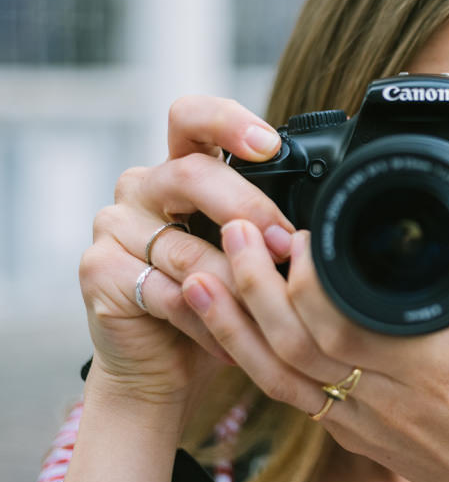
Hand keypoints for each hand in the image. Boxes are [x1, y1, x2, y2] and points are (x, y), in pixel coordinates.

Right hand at [79, 96, 294, 404]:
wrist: (165, 364)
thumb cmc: (218, 301)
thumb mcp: (249, 253)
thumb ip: (268, 225)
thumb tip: (316, 227)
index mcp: (183, 168)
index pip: (193, 118)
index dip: (228, 122)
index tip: (269, 145)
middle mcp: (144, 186)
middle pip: (192, 175)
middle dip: (247, 209)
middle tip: (283, 243)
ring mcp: (115, 225)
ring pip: (184, 246)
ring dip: (235, 281)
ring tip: (268, 308)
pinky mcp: (98, 270)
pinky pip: (164, 290)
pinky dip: (205, 318)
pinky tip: (227, 339)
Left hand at [184, 217, 448, 481]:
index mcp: (432, 369)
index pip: (353, 325)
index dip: (312, 282)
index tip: (299, 230)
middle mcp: (384, 396)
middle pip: (299, 342)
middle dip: (257, 285)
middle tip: (237, 229)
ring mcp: (356, 417)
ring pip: (277, 369)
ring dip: (234, 320)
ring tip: (202, 267)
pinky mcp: (343, 426)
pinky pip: (281, 391)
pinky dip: (243, 353)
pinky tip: (218, 319)